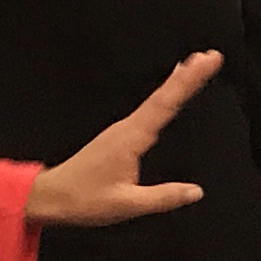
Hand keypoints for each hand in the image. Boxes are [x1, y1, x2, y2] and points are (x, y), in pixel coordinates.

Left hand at [23, 51, 218, 226]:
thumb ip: (163, 197)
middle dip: (187, 74)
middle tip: (209, 55)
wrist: (51, 196)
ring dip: (176, 82)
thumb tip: (195, 191)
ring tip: (194, 66)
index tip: (207, 61)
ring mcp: (121, 130)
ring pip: (155, 100)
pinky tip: (167, 96)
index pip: (166, 104)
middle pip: (162, 95)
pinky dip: (163, 97)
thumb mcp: (127, 204)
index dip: (189, 80)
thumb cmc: (83, 199)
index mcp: (131, 139)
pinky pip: (148, 111)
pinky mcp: (119, 136)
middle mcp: (127, 129)